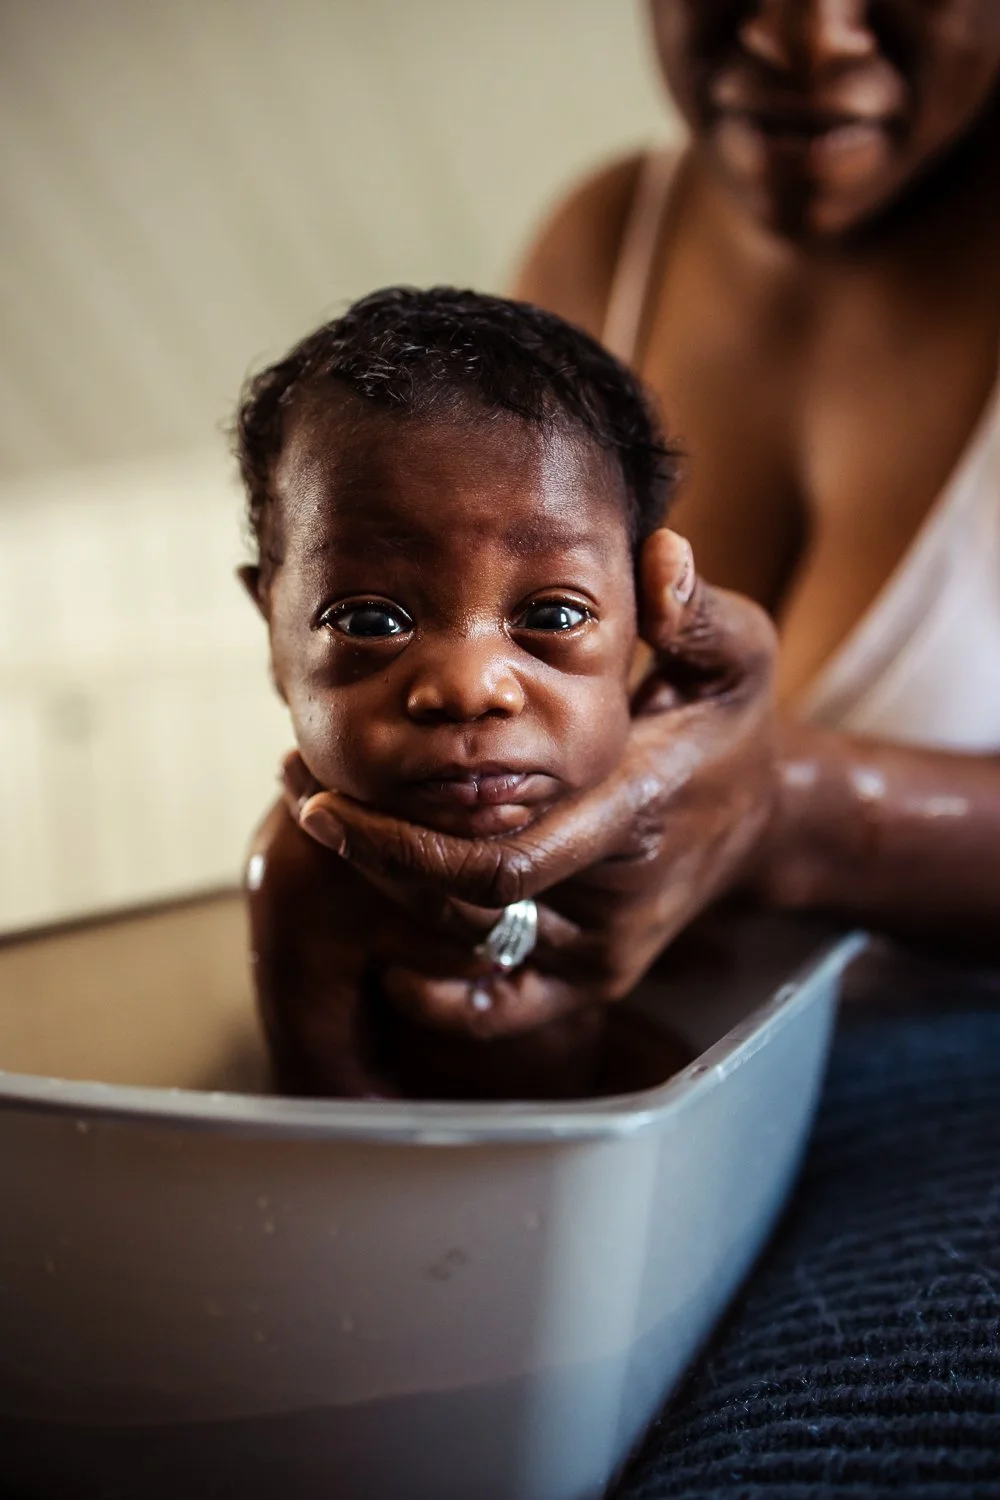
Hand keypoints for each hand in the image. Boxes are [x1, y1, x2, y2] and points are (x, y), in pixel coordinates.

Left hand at [281, 529, 778, 1039]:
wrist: (768, 817)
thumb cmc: (731, 725)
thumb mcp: (736, 653)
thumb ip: (692, 609)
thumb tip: (659, 552)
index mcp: (631, 813)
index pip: (497, 867)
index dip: (398, 849)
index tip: (324, 799)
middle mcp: (613, 897)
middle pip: (460, 906)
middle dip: (369, 857)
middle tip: (300, 789)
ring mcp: (605, 948)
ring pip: (467, 944)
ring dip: (387, 897)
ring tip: (324, 823)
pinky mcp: (596, 975)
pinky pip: (506, 1005)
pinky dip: (445, 997)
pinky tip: (391, 968)